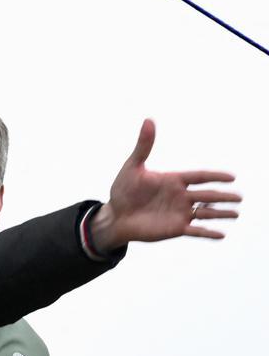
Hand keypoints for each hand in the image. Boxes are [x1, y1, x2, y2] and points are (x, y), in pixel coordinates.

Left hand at [90, 119, 241, 250]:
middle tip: (239, 197)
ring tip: (236, 213)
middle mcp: (180, 196)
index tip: (231, 177)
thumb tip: (148, 120)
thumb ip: (143, 146)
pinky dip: (208, 233)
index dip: (215, 176)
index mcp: (174, 180)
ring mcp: (179, 213)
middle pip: (207, 195)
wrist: (115, 216)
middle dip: (223, 196)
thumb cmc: (123, 190)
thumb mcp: (132, 167)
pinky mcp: (175, 229)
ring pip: (205, 213)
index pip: (200, 177)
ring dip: (221, 214)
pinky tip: (221, 235)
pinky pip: (195, 231)